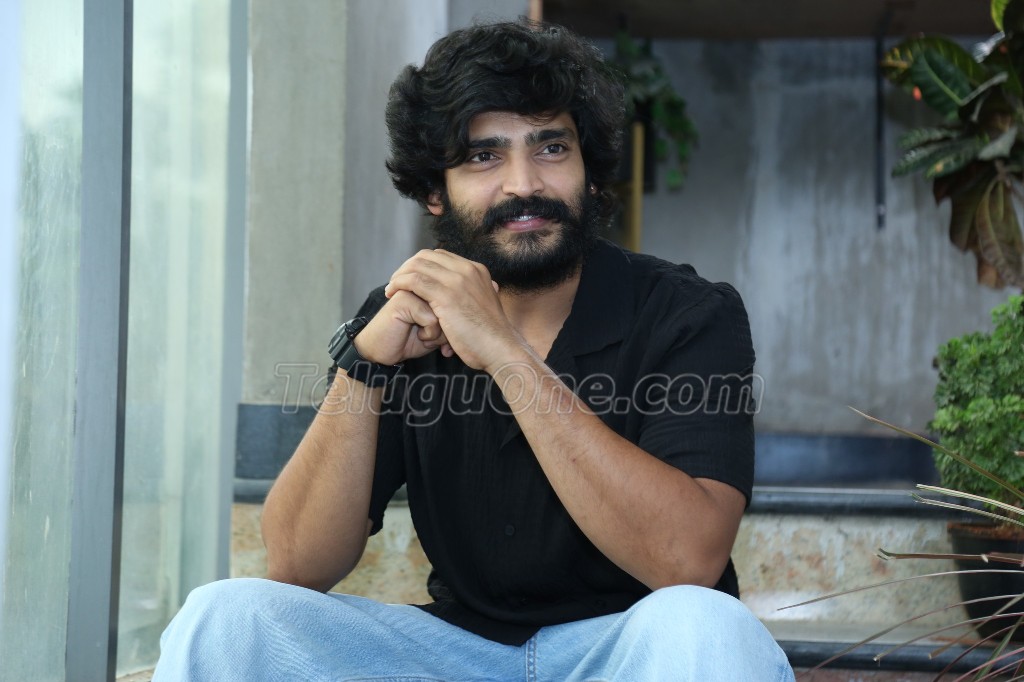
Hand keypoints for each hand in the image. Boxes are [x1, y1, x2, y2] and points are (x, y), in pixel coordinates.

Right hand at [352, 289, 452, 365]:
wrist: (384, 352)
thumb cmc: (413, 340)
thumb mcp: (442, 327)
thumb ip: (455, 312)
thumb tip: (472, 312)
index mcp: (434, 282)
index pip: (459, 296)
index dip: (456, 319)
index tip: (446, 332)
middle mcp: (425, 280)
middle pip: (453, 302)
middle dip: (448, 325)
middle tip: (434, 335)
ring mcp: (413, 287)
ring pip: (444, 310)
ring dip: (439, 331)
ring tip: (426, 335)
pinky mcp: (404, 299)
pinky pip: (432, 319)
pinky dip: (429, 334)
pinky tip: (418, 336)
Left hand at [383, 249, 522, 371]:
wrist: (500, 349)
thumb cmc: (490, 337)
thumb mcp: (484, 307)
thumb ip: (474, 295)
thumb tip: (468, 294)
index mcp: (477, 270)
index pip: (441, 256)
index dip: (421, 265)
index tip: (409, 278)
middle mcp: (467, 270)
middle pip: (426, 256)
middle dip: (407, 266)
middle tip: (395, 282)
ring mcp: (457, 280)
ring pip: (417, 265)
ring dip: (399, 275)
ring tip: (390, 289)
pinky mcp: (446, 295)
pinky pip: (414, 280)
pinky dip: (399, 284)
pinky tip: (392, 294)